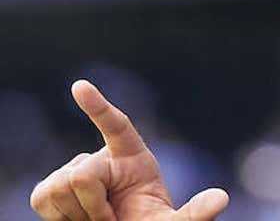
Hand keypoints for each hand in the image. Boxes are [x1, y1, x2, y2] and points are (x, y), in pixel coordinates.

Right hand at [30, 80, 228, 220]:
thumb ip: (195, 213)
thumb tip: (221, 199)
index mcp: (133, 158)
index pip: (116, 127)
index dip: (99, 108)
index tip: (80, 86)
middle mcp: (100, 160)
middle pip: (82, 174)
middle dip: (95, 206)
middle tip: (109, 220)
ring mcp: (71, 173)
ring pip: (60, 187)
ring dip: (78, 215)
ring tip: (95, 220)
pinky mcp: (49, 191)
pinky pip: (43, 198)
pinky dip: (59, 217)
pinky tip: (74, 220)